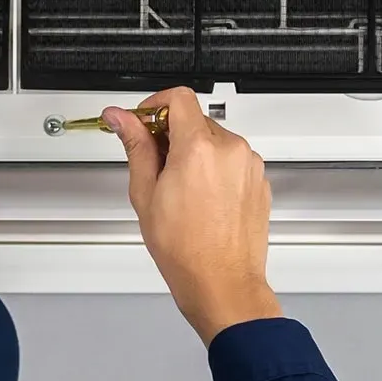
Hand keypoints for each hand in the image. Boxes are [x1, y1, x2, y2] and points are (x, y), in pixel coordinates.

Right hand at [105, 88, 281, 344]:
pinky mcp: (260, 181)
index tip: (145, 121)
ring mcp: (249, 165)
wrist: (222, 283)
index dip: (156, 105)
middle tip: (156, 165)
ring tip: (181, 190)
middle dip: (173, 134)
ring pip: (216, 141)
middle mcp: (230, 149)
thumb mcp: (146, 194)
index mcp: (198, 147)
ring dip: (196, 153)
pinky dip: (216, 170)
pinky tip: (202, 200)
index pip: (178, 97)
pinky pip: (234, 161)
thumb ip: (136, 146)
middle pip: (196, 119)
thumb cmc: (185, 250)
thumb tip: (121, 118)